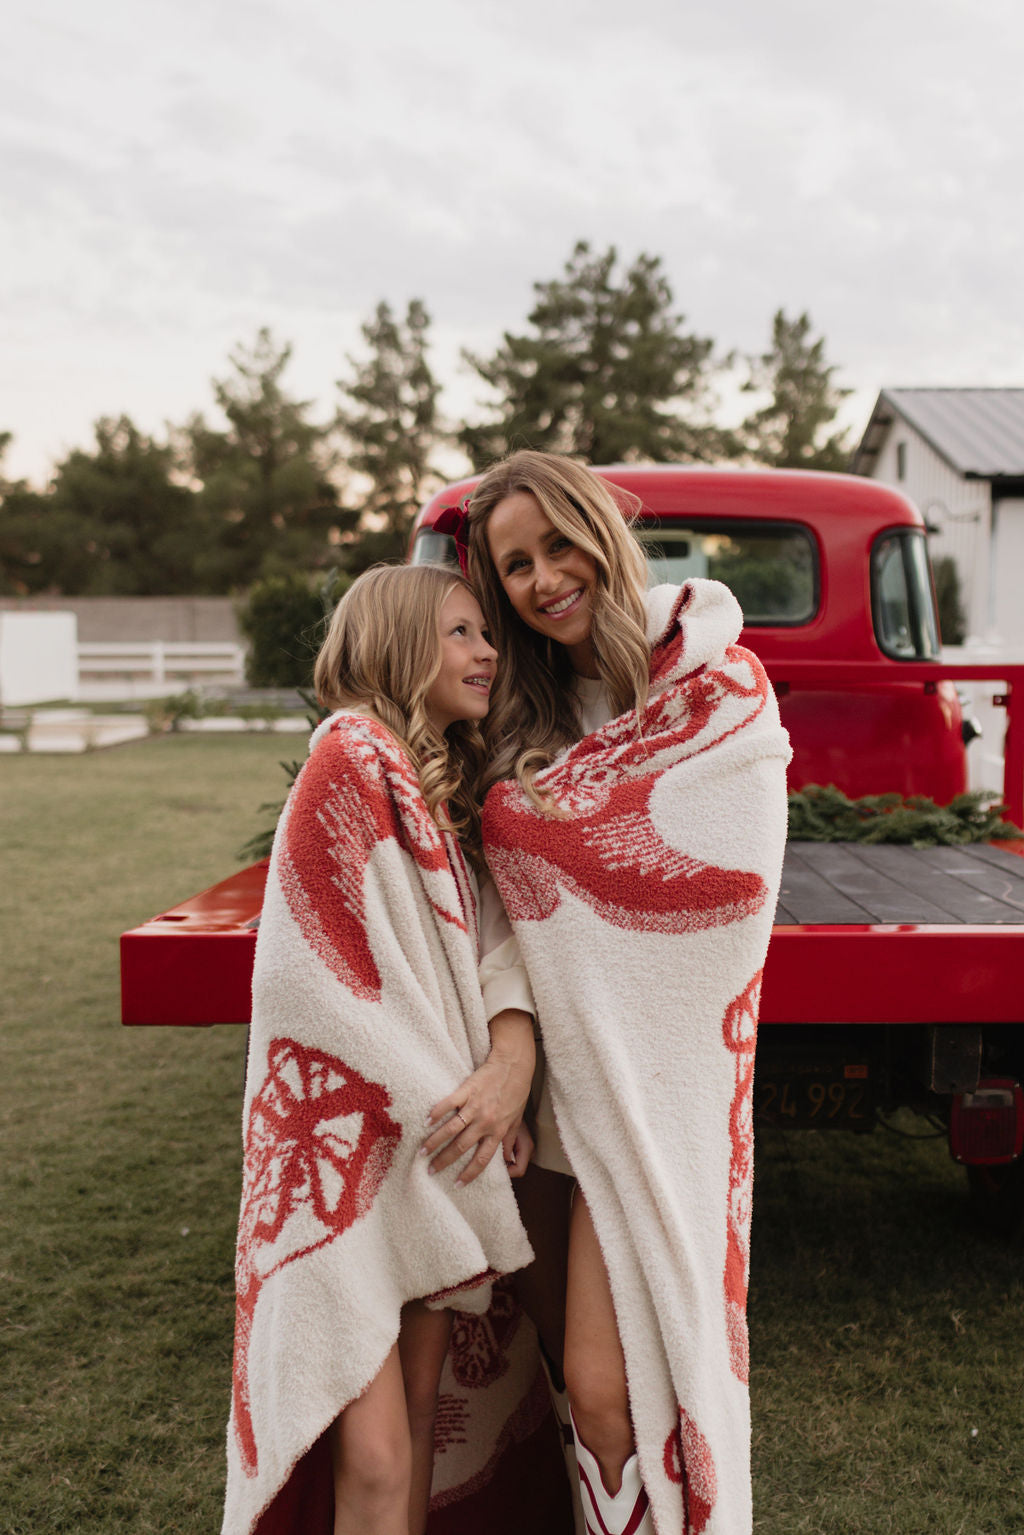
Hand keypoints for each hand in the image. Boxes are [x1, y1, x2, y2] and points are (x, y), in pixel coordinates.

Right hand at [423, 1009, 535, 1185]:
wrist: (514, 1065)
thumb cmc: (517, 1092)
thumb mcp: (516, 1120)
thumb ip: (509, 1140)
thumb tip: (508, 1160)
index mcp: (497, 1131)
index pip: (481, 1159)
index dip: (469, 1174)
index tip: (457, 1184)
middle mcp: (485, 1122)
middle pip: (461, 1147)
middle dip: (444, 1161)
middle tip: (430, 1171)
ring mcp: (475, 1106)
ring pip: (451, 1129)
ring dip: (435, 1142)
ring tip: (422, 1152)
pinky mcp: (467, 1090)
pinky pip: (449, 1104)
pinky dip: (436, 1112)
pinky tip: (426, 1121)